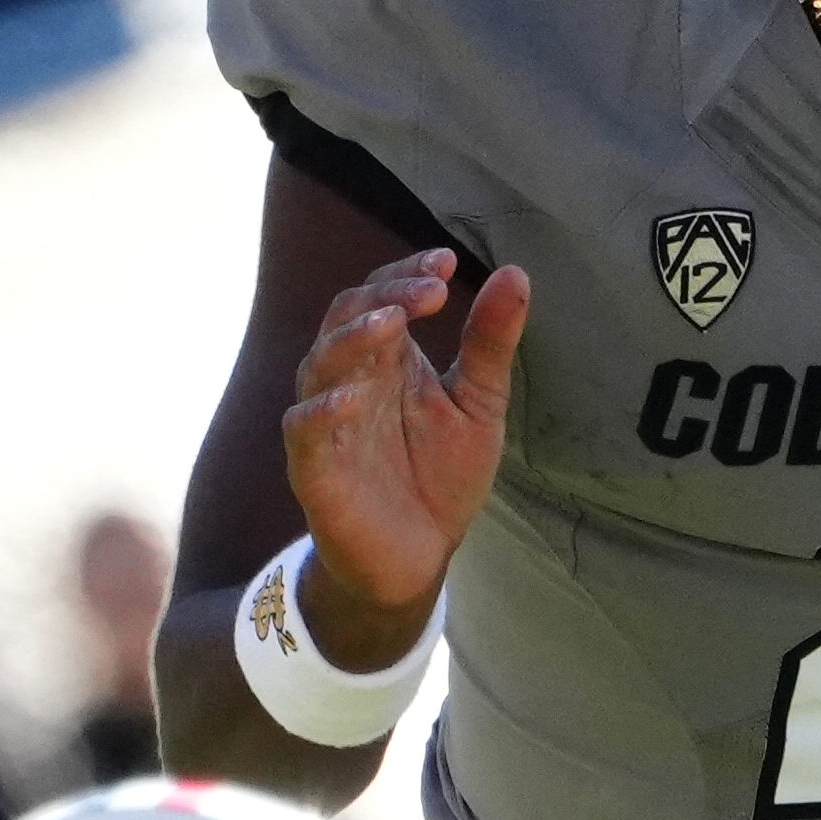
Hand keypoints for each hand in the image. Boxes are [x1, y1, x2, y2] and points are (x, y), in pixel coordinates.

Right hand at [282, 249, 529, 670]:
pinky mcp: (314, 467)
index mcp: (390, 359)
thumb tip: (516, 272)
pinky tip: (354, 398)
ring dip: (352, 338)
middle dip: (386, 295)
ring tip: (392, 323)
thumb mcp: (479, 405)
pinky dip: (323, 409)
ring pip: (319, 362)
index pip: (384, 295)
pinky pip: (304, 429)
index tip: (447, 260)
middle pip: (349, 316)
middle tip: (431, 289)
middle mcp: (353, 378)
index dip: (408, 272)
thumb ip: (490, 344)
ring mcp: (328, 421)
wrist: (417, 559)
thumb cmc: (441, 477)